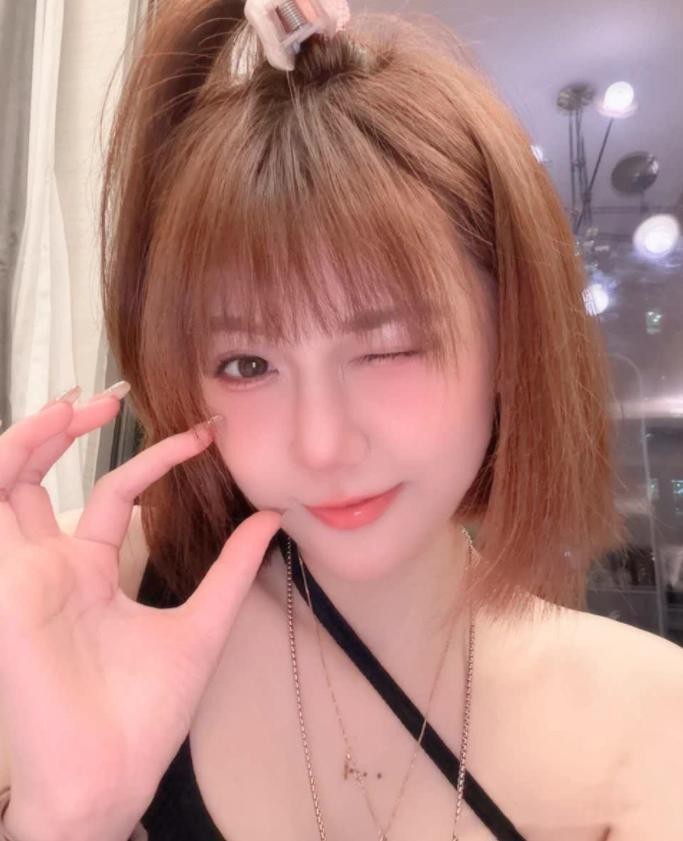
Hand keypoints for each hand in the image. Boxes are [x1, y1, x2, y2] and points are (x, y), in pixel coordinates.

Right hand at [0, 391, 281, 834]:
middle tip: (113, 396)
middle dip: (66, 429)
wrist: (109, 778)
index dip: (155, 459)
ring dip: (31, 436)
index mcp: (89, 572)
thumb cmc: (144, 714)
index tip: (205, 435)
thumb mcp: (201, 624)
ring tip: (74, 404)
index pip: (115, 494)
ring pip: (6, 483)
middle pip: (41, 477)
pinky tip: (39, 433)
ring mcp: (23, 574)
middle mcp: (51, 566)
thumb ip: (231, 570)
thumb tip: (272, 518)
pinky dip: (8, 465)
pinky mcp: (6, 585)